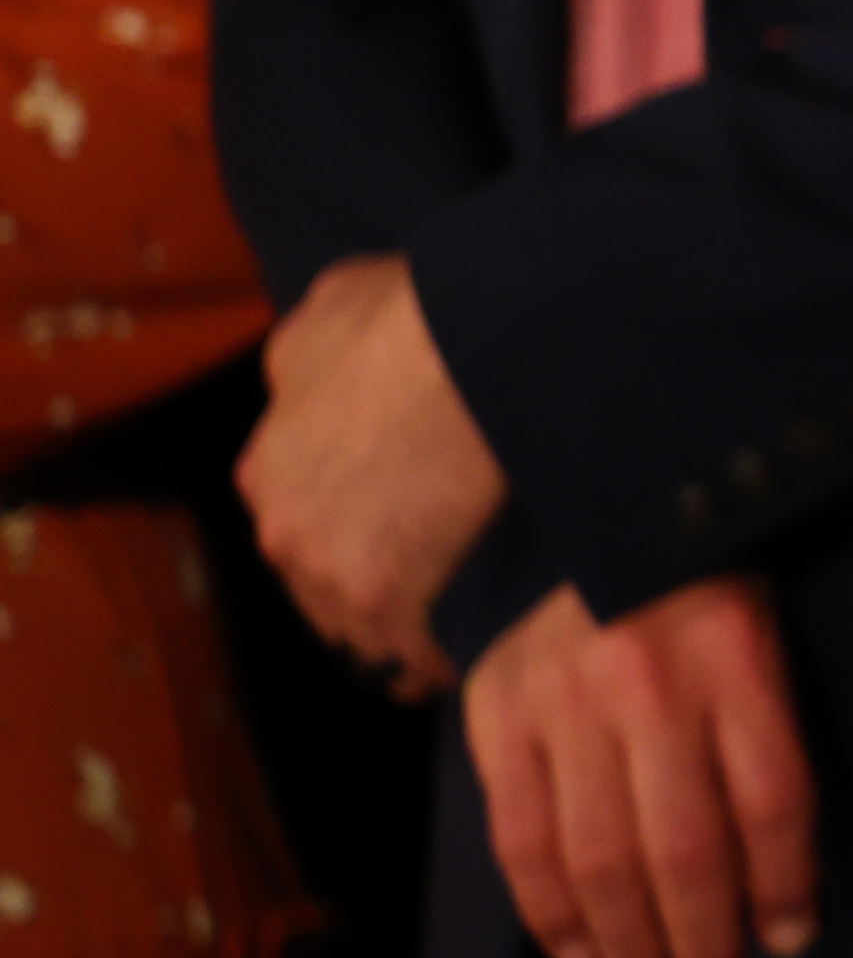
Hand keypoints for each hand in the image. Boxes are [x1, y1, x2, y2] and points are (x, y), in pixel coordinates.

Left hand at [237, 252, 510, 693]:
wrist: (476, 344)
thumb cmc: (417, 312)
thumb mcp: (336, 304)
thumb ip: (311, 353)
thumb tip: (312, 371)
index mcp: (267, 465)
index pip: (302, 516)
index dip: (355, 518)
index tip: (403, 517)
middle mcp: (280, 527)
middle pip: (326, 579)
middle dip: (376, 577)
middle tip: (444, 565)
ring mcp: (328, 573)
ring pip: (363, 628)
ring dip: (407, 625)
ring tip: (468, 614)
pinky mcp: (386, 604)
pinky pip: (415, 653)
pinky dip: (443, 651)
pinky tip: (480, 640)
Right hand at [465, 575, 819, 957]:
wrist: (583, 497)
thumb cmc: (699, 571)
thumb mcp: (760, 618)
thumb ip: (764, 723)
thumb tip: (778, 866)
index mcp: (736, 651)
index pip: (772, 799)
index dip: (783, 885)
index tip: (791, 940)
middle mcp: (648, 683)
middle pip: (685, 850)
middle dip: (705, 944)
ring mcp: (562, 703)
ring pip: (599, 862)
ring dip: (630, 948)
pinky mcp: (495, 717)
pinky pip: (521, 841)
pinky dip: (550, 913)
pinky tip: (580, 955)